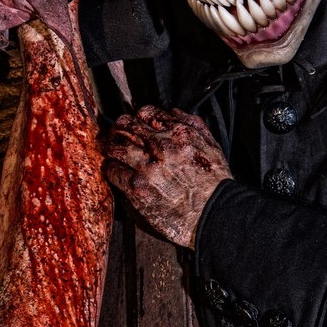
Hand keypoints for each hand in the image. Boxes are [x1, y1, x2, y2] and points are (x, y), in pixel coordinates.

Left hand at [103, 105, 231, 247]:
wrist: (215, 215)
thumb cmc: (216, 184)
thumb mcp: (212, 146)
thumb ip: (194, 124)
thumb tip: (173, 111)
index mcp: (180, 133)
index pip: (146, 112)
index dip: (137, 118)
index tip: (135, 124)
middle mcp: (162, 147)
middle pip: (125, 125)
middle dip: (118, 128)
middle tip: (115, 134)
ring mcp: (147, 167)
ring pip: (114, 146)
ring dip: (110, 147)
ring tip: (111, 152)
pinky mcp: (137, 188)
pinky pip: (113, 171)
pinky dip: (111, 169)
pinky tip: (114, 171)